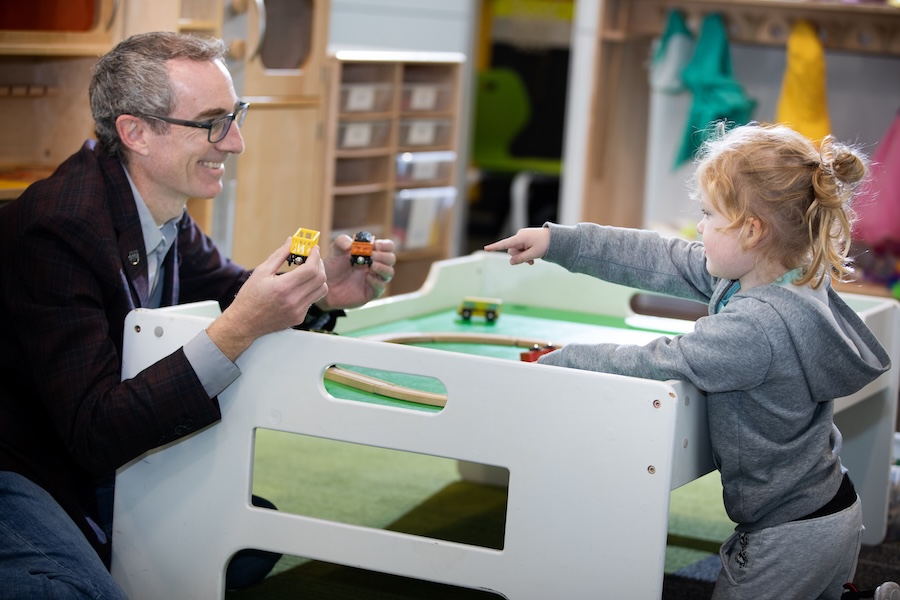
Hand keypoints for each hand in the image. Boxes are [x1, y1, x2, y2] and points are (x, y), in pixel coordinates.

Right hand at [208, 238, 327, 360]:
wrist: (244, 323)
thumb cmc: (250, 296)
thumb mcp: (261, 272)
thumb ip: (279, 255)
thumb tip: (292, 241)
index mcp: (283, 287)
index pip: (311, 269)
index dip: (315, 256)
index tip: (313, 249)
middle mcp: (293, 300)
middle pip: (320, 279)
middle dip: (319, 264)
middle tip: (313, 258)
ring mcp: (298, 311)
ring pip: (321, 290)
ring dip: (318, 278)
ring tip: (308, 271)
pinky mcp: (299, 318)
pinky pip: (313, 300)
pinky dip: (311, 290)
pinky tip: (300, 286)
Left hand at [315, 234, 395, 310]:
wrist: (326, 286)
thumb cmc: (333, 267)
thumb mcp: (335, 250)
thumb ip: (342, 241)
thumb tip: (352, 243)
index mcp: (371, 253)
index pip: (388, 246)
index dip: (384, 245)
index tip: (374, 246)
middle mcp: (376, 265)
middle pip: (391, 258)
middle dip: (383, 256)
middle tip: (371, 256)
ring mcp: (375, 279)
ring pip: (390, 272)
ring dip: (382, 267)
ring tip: (370, 266)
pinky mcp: (372, 292)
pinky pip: (381, 286)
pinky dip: (376, 281)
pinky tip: (367, 278)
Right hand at [483, 227, 549, 264]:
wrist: (555, 238)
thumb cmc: (545, 244)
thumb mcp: (533, 254)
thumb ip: (521, 259)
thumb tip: (511, 262)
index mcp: (520, 238)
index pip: (505, 244)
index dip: (495, 247)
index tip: (485, 248)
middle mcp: (519, 236)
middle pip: (511, 251)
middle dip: (518, 256)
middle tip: (530, 260)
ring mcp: (522, 237)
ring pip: (517, 251)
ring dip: (523, 256)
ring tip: (533, 259)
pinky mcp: (525, 239)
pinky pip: (521, 249)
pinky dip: (525, 254)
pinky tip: (532, 259)